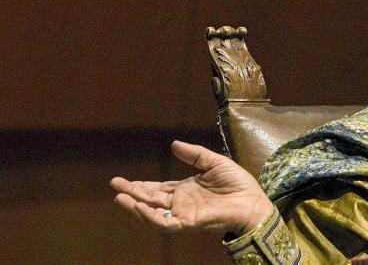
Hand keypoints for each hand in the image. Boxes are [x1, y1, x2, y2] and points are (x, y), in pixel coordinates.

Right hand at [110, 140, 273, 234]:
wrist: (253, 201)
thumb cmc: (237, 183)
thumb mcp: (213, 162)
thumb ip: (193, 154)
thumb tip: (173, 144)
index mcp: (185, 190)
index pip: (157, 189)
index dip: (141, 185)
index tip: (124, 182)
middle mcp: (180, 203)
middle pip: (150, 199)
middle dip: (131, 192)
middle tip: (114, 185)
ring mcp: (183, 214)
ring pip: (153, 213)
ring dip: (135, 206)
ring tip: (120, 197)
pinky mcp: (189, 223)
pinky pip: (166, 223)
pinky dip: (151, 216)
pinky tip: (139, 206)